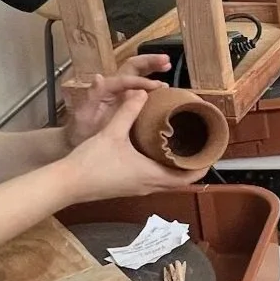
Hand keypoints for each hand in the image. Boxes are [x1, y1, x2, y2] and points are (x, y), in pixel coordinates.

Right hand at [59, 88, 206, 201]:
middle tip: (200, 148)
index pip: (188, 178)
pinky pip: (153, 181)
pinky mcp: (127, 188)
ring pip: (167, 182)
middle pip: (180, 182)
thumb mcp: (112, 132)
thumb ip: (129, 111)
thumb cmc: (91, 162)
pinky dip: (162, 170)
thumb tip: (142, 91)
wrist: (67, 183)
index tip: (212, 154)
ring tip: (182, 149)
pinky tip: (156, 155)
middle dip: (192, 167)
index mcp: (152, 175)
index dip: (203, 167)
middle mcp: (149, 186)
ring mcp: (138, 189)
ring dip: (177, 169)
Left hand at [62, 55, 172, 147]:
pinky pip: (142, 90)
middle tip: (167, 60)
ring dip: (153, 68)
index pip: (126, 79)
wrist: (78, 143)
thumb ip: (92, 97)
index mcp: (106, 89)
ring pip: (139, 75)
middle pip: (133, 67)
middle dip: (149, 61)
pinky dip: (154, 86)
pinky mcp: (129, 105)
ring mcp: (122, 95)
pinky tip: (166, 89)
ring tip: (168, 66)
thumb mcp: (84, 115)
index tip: (159, 86)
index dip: (142, 81)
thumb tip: (99, 76)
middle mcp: (115, 88)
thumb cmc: (80, 132)